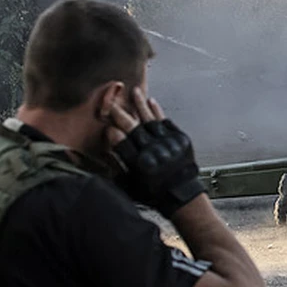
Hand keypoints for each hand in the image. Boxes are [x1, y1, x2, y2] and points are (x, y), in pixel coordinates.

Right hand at [108, 88, 204, 217]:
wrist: (182, 195)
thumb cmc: (154, 193)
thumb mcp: (130, 185)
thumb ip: (117, 166)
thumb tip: (104, 150)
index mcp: (140, 164)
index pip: (121, 143)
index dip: (113, 133)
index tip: (107, 127)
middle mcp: (155, 152)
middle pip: (134, 128)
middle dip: (121, 114)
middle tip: (113, 103)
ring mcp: (170, 144)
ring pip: (151, 119)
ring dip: (141, 105)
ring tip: (135, 91)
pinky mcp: (181, 140)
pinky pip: (167, 122)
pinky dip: (158, 111)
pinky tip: (151, 102)